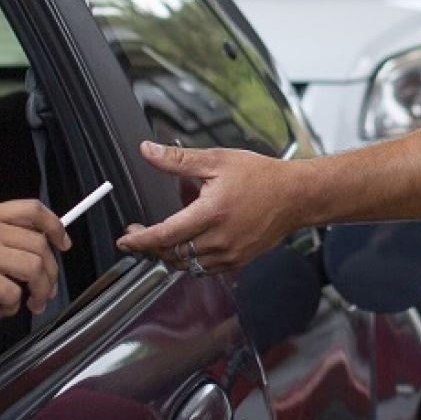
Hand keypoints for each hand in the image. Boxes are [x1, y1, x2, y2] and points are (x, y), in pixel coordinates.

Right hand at [0, 200, 69, 336]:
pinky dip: (11, 308)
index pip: (31, 208)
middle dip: (51, 273)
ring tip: (27, 305)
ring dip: (39, 292)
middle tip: (44, 293)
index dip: (55, 225)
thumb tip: (38, 250)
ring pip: (35, 266)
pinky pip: (15, 293)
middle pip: (39, 242)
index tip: (63, 244)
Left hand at [116, 141, 297, 274]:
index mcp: (211, 213)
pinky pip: (205, 269)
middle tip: (138, 235)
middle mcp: (220, 239)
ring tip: (160, 239)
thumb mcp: (217, 160)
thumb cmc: (261, 176)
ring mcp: (230, 254)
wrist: (296, 195)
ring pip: (187, 264)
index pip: (164, 235)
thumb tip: (147, 150)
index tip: (124, 241)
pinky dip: (190, 260)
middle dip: (150, 247)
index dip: (139, 241)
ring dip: (169, 255)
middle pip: (172, 254)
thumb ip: (178, 159)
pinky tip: (187, 245)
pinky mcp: (239, 261)